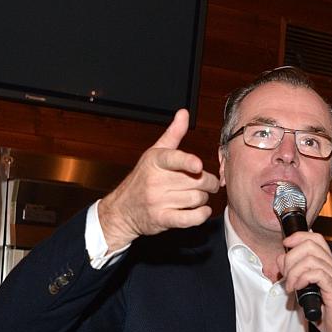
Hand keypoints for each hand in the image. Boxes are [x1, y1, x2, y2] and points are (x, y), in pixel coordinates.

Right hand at [97, 109, 219, 250]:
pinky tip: (202, 210)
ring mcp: (158, 201)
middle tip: (208, 183)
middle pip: (195, 180)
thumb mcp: (154, 153)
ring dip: (203, 199)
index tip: (198, 165)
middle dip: (208, 182)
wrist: (122, 210)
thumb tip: (184, 113)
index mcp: (156, 161)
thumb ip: (173, 134)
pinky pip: (188, 219)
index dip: (187, 162)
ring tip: (199, 196)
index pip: (173, 159)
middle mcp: (155, 181)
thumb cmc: (142, 179)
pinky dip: (201, 215)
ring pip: (196, 199)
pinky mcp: (162, 219)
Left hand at [277, 231, 331, 331]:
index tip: (285, 246)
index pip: (315, 239)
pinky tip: (298, 288)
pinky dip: (302, 278)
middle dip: (291, 257)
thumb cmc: (330, 316)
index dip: (298, 237)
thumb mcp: (308, 293)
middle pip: (310, 244)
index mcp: (328, 266)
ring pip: (311, 258)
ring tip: (290, 286)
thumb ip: (296, 277)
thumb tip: (282, 264)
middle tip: (286, 274)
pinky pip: (317, 273)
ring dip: (294, 271)